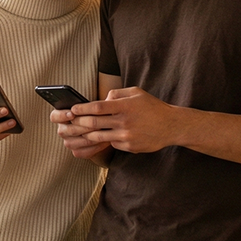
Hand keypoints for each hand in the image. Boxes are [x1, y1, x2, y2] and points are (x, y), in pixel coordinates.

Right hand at [51, 107, 111, 159]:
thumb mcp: (91, 106)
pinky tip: (105, 140)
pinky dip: (96, 146)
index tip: (72, 114)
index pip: (55, 117)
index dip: (62, 115)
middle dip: (84, 126)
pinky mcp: (77, 152)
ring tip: (104, 131)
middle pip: (69, 130)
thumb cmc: (95, 113)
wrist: (103, 128)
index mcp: (60, 117)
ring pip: (77, 142)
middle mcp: (62, 130)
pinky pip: (85, 152)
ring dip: (91, 136)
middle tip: (97, 122)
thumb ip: (88, 104)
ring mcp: (69, 143)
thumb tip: (94, 103)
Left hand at [66, 86, 183, 153]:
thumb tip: (102, 99)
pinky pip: (112, 143)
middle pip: (94, 123)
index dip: (83, 108)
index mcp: (125, 106)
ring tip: (79, 131)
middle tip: (69, 122)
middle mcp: (124, 122)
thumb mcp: (136, 93)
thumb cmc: (152, 107)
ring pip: (99, 136)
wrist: (171, 126)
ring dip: (86, 134)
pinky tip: (101, 136)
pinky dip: (105, 139)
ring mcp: (127, 136)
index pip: (98, 107)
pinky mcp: (129, 147)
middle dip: (79, 123)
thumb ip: (117, 94)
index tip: (73, 109)